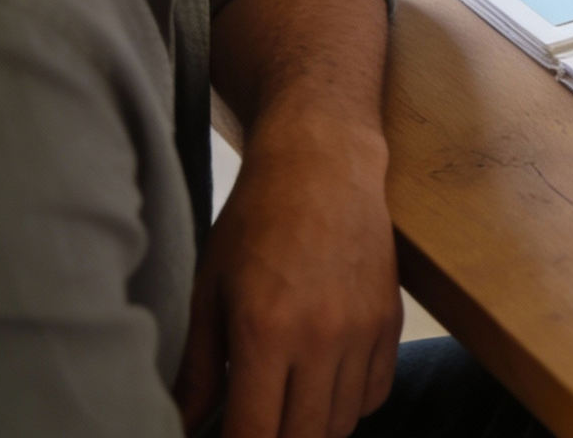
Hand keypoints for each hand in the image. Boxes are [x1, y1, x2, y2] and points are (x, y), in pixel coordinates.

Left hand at [174, 114, 401, 437]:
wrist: (323, 162)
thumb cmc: (256, 219)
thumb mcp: (210, 290)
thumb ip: (197, 368)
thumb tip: (182, 424)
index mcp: (265, 332)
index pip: (255, 435)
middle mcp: (321, 338)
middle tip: (255, 425)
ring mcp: (362, 330)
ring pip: (343, 423)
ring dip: (312, 430)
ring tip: (285, 413)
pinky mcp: (390, 318)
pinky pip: (376, 392)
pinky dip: (351, 405)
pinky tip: (324, 389)